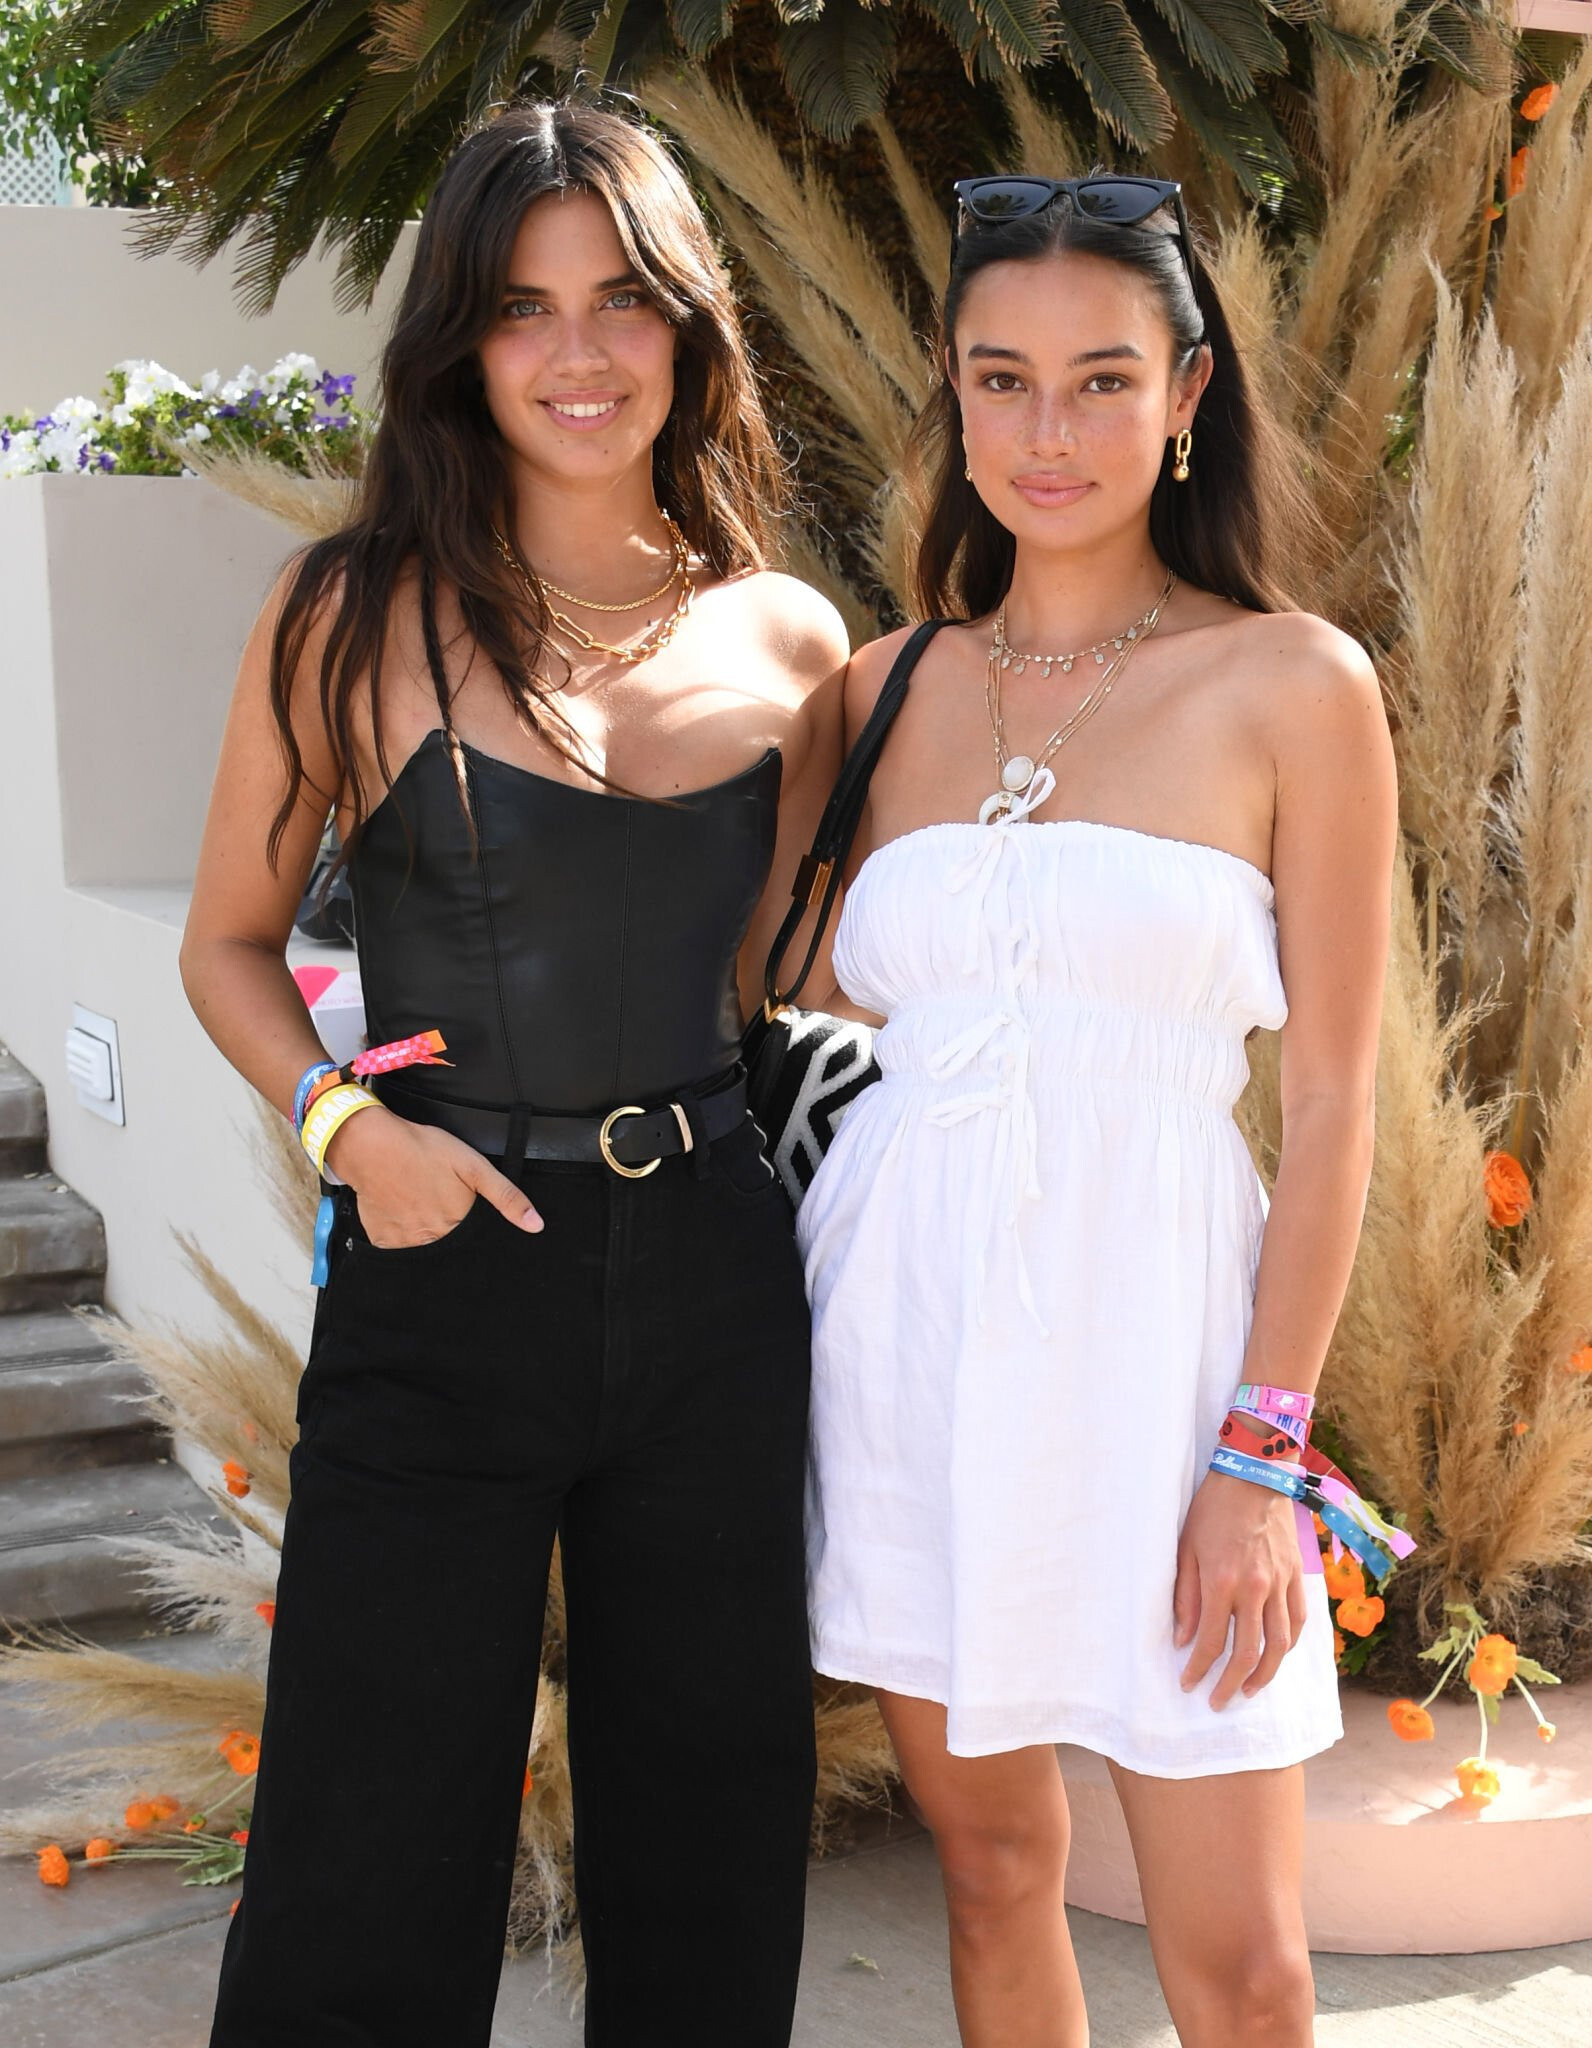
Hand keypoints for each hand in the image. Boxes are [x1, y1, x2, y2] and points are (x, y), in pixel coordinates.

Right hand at [325, 1106, 543, 1247]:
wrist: (372, 1146)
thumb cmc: (424, 1150)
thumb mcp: (474, 1166)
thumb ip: (506, 1197)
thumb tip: (536, 1225)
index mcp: (458, 1224)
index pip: (473, 1241)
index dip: (471, 1227)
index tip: (460, 1209)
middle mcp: (433, 1240)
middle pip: (448, 1246)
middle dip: (449, 1231)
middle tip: (435, 1200)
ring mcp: (405, 1243)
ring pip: (423, 1248)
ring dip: (425, 1233)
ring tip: (419, 1202)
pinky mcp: (382, 1239)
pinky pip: (396, 1247)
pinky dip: (400, 1234)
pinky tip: (401, 1210)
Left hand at [1173, 1470, 1306, 1709]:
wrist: (1253, 1475)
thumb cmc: (1212, 1508)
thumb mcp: (1186, 1548)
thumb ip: (1185, 1596)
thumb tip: (1183, 1639)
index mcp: (1222, 1582)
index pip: (1210, 1641)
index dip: (1199, 1669)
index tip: (1189, 1685)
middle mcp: (1255, 1589)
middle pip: (1249, 1653)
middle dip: (1231, 1684)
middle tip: (1218, 1702)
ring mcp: (1281, 1584)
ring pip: (1280, 1645)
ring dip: (1265, 1675)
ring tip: (1248, 1689)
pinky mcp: (1297, 1576)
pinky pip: (1299, 1622)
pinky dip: (1288, 1646)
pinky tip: (1276, 1655)